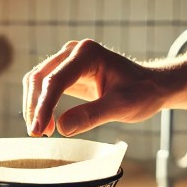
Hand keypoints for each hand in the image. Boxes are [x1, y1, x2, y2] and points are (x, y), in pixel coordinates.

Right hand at [22, 39, 166, 136]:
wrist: (151, 86)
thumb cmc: (142, 93)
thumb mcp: (121, 107)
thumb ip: (92, 115)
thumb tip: (61, 128)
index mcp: (87, 54)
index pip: (56, 80)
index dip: (43, 107)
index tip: (39, 131)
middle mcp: (73, 52)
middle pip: (40, 78)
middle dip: (35, 107)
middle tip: (38, 134)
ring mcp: (68, 61)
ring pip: (38, 81)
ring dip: (34, 106)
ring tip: (43, 132)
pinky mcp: (67, 74)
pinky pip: (45, 87)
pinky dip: (41, 105)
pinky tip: (47, 124)